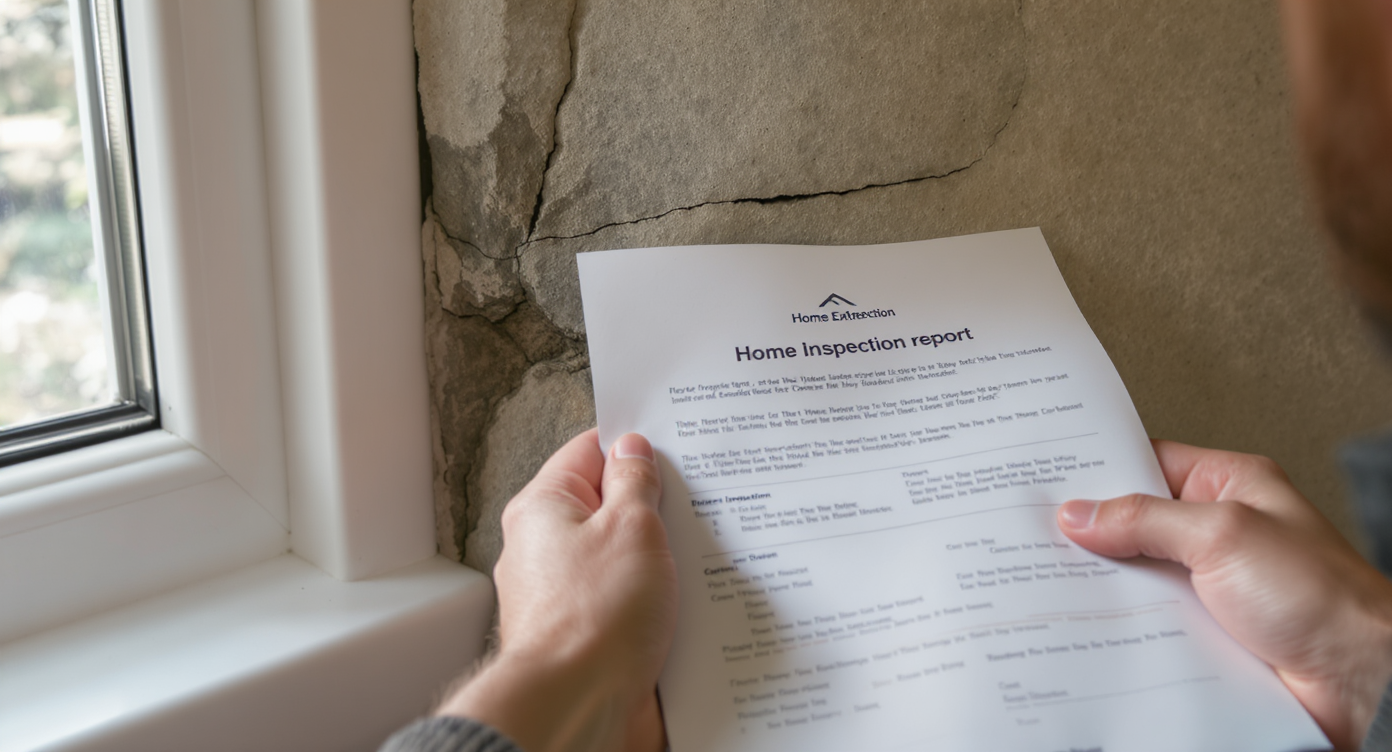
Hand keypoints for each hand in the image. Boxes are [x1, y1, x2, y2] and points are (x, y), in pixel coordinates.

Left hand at [436, 429, 676, 751]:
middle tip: (697, 503)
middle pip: (606, 505)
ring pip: (619, 556)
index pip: (588, 451)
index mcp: (544, 507)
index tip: (673, 446)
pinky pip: (623, 600)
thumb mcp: (631, 527)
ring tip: (697, 557)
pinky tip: (686, 602)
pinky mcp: (583, 632)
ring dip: (659, 559)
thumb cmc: (594, 618)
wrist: (575, 705)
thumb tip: (632, 450)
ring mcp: (561, 593)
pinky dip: (653, 600)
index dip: (632, 444)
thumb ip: (635, 481)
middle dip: (653, 507)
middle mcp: (543, 547)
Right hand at [1057, 440, 1391, 750]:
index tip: (1045, 477)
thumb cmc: (1323, 597)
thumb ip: (1144, 518)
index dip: (1095, 468)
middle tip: (1036, 533)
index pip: (1143, 461)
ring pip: (1134, 575)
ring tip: (1056, 582)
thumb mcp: (1222, 535)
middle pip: (1132, 522)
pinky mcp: (1203, 630)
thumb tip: (1081, 513)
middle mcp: (1216, 531)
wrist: (1360, 679)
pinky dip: (1121, 623)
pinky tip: (1093, 625)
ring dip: (1103, 584)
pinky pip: (1146, 619)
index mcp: (1227, 485)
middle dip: (1089, 532)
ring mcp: (1208, 583)